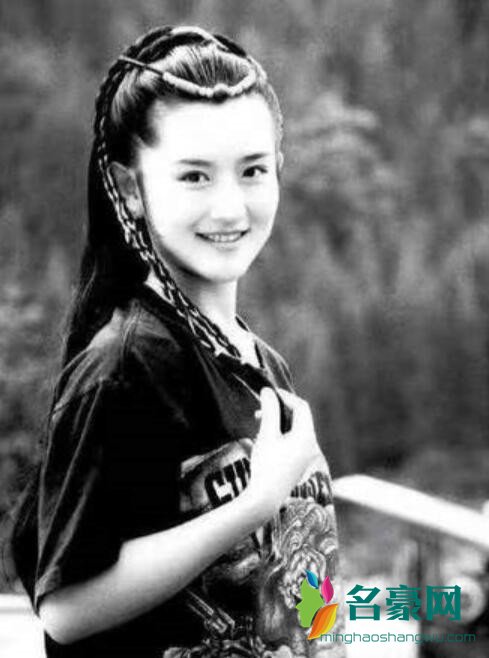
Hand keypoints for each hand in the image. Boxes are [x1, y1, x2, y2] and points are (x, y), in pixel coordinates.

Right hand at [244, 387, 321, 515]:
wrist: (265, 499)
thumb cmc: (266, 464)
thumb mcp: (266, 434)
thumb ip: (269, 410)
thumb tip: (267, 391)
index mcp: (306, 436)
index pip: (301, 406)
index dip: (285, 396)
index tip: (268, 393)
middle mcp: (311, 445)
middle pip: (299, 418)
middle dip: (280, 410)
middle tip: (260, 409)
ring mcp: (306, 456)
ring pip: (295, 430)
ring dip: (278, 422)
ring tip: (258, 423)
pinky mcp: (299, 464)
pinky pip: (292, 442)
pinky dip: (280, 435)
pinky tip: (263, 438)